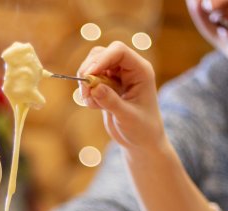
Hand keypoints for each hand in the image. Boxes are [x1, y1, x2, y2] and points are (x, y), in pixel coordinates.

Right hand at [77, 41, 168, 157]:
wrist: (142, 142)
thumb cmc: (142, 129)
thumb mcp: (128, 117)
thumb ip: (112, 102)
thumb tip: (94, 87)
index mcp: (141, 71)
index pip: (119, 51)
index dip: (101, 59)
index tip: (88, 75)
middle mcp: (129, 69)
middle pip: (102, 54)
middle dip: (89, 70)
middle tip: (85, 92)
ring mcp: (117, 76)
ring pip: (93, 65)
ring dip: (86, 82)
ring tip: (90, 103)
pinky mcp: (107, 85)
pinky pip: (90, 79)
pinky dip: (87, 92)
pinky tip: (95, 106)